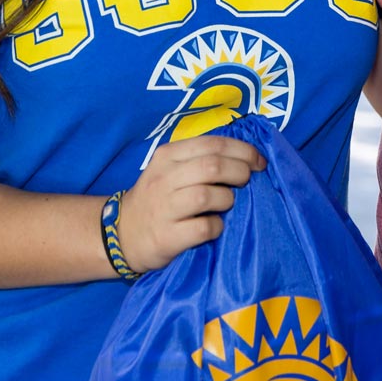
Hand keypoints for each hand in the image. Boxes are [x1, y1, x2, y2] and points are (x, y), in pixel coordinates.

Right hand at [116, 135, 264, 272]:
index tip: (259, 161)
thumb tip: (247, 158)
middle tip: (247, 180)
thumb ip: (201, 160)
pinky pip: (204, 228)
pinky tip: (214, 227)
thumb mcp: (171, 169)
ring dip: (228, 199)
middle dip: (240, 171)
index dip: (243, 150)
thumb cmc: (158, 199)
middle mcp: (163, 178)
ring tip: (226, 204)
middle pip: (213, 166)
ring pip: (208, 195)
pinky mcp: (167, 237)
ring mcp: (164, 208)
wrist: (122, 235)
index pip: (212, 144)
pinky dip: (217, 226)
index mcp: (167, 156)